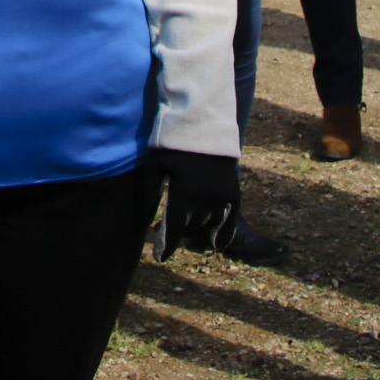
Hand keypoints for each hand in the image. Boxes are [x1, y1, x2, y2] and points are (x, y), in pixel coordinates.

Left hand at [143, 147, 242, 261]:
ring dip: (198, 232)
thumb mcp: (154, 165)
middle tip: (171, 232)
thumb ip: (148, 194)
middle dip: (180, 234)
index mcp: (182, 193)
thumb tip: (146, 222)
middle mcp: (204, 199)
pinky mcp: (233, 190)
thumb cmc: (171, 141)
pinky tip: (216, 245)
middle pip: (190, 229)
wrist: (203, 121)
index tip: (161, 259)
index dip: (167, 247)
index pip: (173, 230)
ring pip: (209, 226)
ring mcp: (221, 195)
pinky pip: (231, 220)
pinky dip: (224, 234)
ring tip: (190, 233)